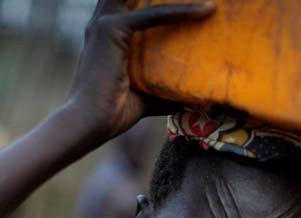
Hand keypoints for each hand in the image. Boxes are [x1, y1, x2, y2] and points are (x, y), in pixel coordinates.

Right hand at [66, 0, 214, 143]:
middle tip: (205, 3)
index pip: (134, 3)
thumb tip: (198, 98)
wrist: (91, 123)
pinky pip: (154, 14)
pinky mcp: (113, 29)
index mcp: (110, 32)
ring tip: (209, 3)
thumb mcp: (148, 95)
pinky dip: (181, 12)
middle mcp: (105, 21)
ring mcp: (107, 23)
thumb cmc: (115, 112)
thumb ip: (168, 91)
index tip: (195, 6)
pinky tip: (206, 10)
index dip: (162, 2)